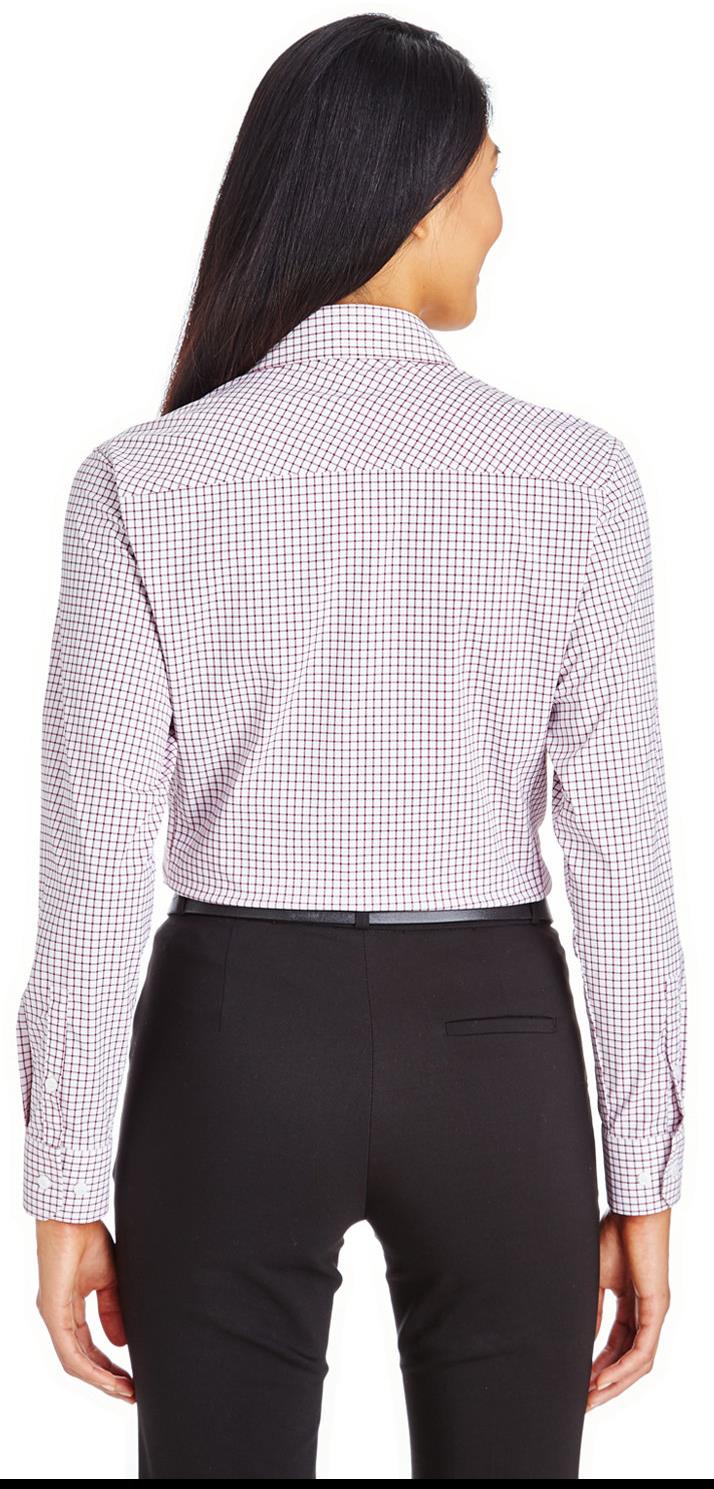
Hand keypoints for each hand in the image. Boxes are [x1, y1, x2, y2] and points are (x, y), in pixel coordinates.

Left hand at [34, 1217, 134, 1402]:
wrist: (74, 1216)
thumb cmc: (87, 1237)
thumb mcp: (108, 1279)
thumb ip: (113, 1311)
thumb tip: (121, 1343)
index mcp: (69, 1306)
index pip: (88, 1346)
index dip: (109, 1365)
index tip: (130, 1377)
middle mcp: (58, 1317)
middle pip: (82, 1360)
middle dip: (107, 1379)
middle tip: (130, 1393)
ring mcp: (54, 1317)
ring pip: (75, 1362)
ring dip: (101, 1380)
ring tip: (125, 1390)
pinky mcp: (53, 1314)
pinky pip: (70, 1352)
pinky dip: (91, 1368)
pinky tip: (108, 1378)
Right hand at [587, 1207, 671, 1409]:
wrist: (631, 1211)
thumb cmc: (613, 1234)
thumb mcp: (595, 1279)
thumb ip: (591, 1310)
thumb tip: (583, 1340)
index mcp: (631, 1303)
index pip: (616, 1345)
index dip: (597, 1365)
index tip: (579, 1383)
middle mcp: (647, 1312)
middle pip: (628, 1360)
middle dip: (606, 1384)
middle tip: (584, 1403)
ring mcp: (654, 1312)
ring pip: (638, 1362)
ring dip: (614, 1383)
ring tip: (591, 1397)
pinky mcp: (656, 1309)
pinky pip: (642, 1349)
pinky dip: (623, 1367)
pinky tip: (603, 1378)